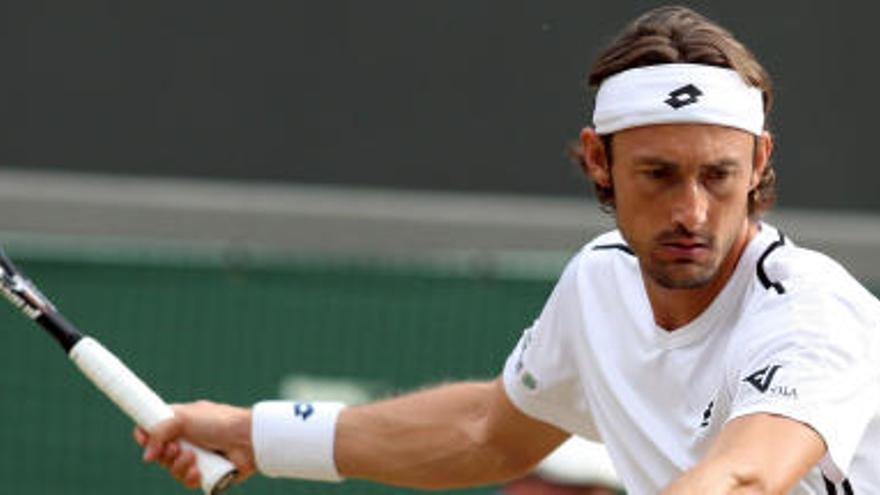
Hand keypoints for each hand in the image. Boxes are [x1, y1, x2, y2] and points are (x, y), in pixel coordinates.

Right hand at [133, 400, 256, 488]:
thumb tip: (147, 456)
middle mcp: (187, 440)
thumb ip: (159, 431)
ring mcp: (197, 457)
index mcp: (180, 422)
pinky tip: (199, 471)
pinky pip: (188, 481)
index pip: (154, 430)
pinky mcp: (206, 473)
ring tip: (193, 457)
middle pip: (160, 454)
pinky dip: (191, 477)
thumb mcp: (184, 417)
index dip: (146, 437)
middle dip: (165, 454)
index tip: (144, 439)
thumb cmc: (219, 422)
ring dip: (179, 466)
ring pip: (173, 470)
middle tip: (176, 448)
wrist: (247, 438)